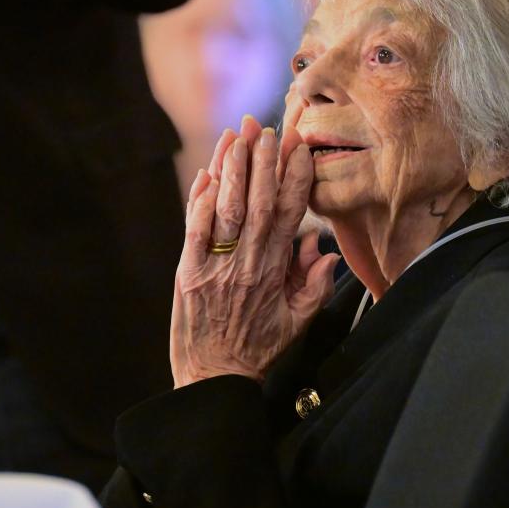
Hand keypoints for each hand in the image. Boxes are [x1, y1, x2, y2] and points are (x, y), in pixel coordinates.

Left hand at [171, 116, 339, 387]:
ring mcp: (215, 267)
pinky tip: (206, 173)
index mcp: (275, 273)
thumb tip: (321, 247)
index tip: (299, 148)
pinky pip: (194, 229)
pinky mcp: (187, 273)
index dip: (295, 178)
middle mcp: (247, 265)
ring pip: (227, 209)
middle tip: (267, 127)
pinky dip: (200, 200)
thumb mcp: (297, 323)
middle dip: (263, 161)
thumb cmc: (256, 351)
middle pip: (259, 203)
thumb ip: (314, 284)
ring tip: (237, 135)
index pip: (291, 215)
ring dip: (233, 169)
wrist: (213, 380)